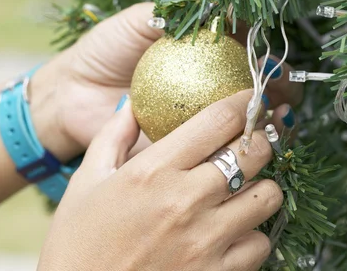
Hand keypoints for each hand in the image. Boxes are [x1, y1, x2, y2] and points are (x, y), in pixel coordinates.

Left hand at [29, 2, 302, 160]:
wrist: (69, 94)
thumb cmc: (102, 50)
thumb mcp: (139, 21)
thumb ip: (177, 13)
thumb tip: (223, 7)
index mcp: (200, 54)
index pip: (243, 52)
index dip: (264, 56)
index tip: (274, 63)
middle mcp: (204, 85)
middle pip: (252, 87)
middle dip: (276, 90)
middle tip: (283, 94)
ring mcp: (195, 116)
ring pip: (242, 118)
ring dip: (267, 118)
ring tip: (279, 117)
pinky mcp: (183, 145)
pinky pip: (216, 145)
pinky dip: (238, 143)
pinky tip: (253, 141)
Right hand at [38, 91, 282, 270]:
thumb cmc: (78, 246)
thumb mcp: (85, 182)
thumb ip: (112, 136)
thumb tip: (131, 104)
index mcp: (153, 171)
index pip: (218, 120)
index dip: (243, 102)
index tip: (251, 99)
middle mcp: (186, 201)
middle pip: (254, 153)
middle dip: (259, 140)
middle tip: (251, 142)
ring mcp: (206, 240)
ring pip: (268, 196)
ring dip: (261, 186)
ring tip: (243, 188)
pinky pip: (261, 242)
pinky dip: (253, 232)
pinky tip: (233, 229)